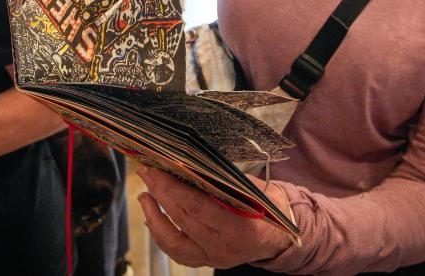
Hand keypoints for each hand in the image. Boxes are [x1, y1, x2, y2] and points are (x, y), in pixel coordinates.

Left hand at [136, 166, 293, 268]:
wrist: (279, 236)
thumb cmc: (266, 204)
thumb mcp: (251, 188)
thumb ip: (222, 181)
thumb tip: (186, 162)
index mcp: (240, 227)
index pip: (198, 206)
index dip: (173, 187)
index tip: (157, 169)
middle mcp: (224, 247)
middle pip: (183, 219)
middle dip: (160, 192)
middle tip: (146, 171)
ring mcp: (214, 258)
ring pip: (173, 241)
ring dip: (154, 215)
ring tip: (145, 194)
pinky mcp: (206, 262)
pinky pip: (177, 252)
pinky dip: (161, 233)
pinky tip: (152, 216)